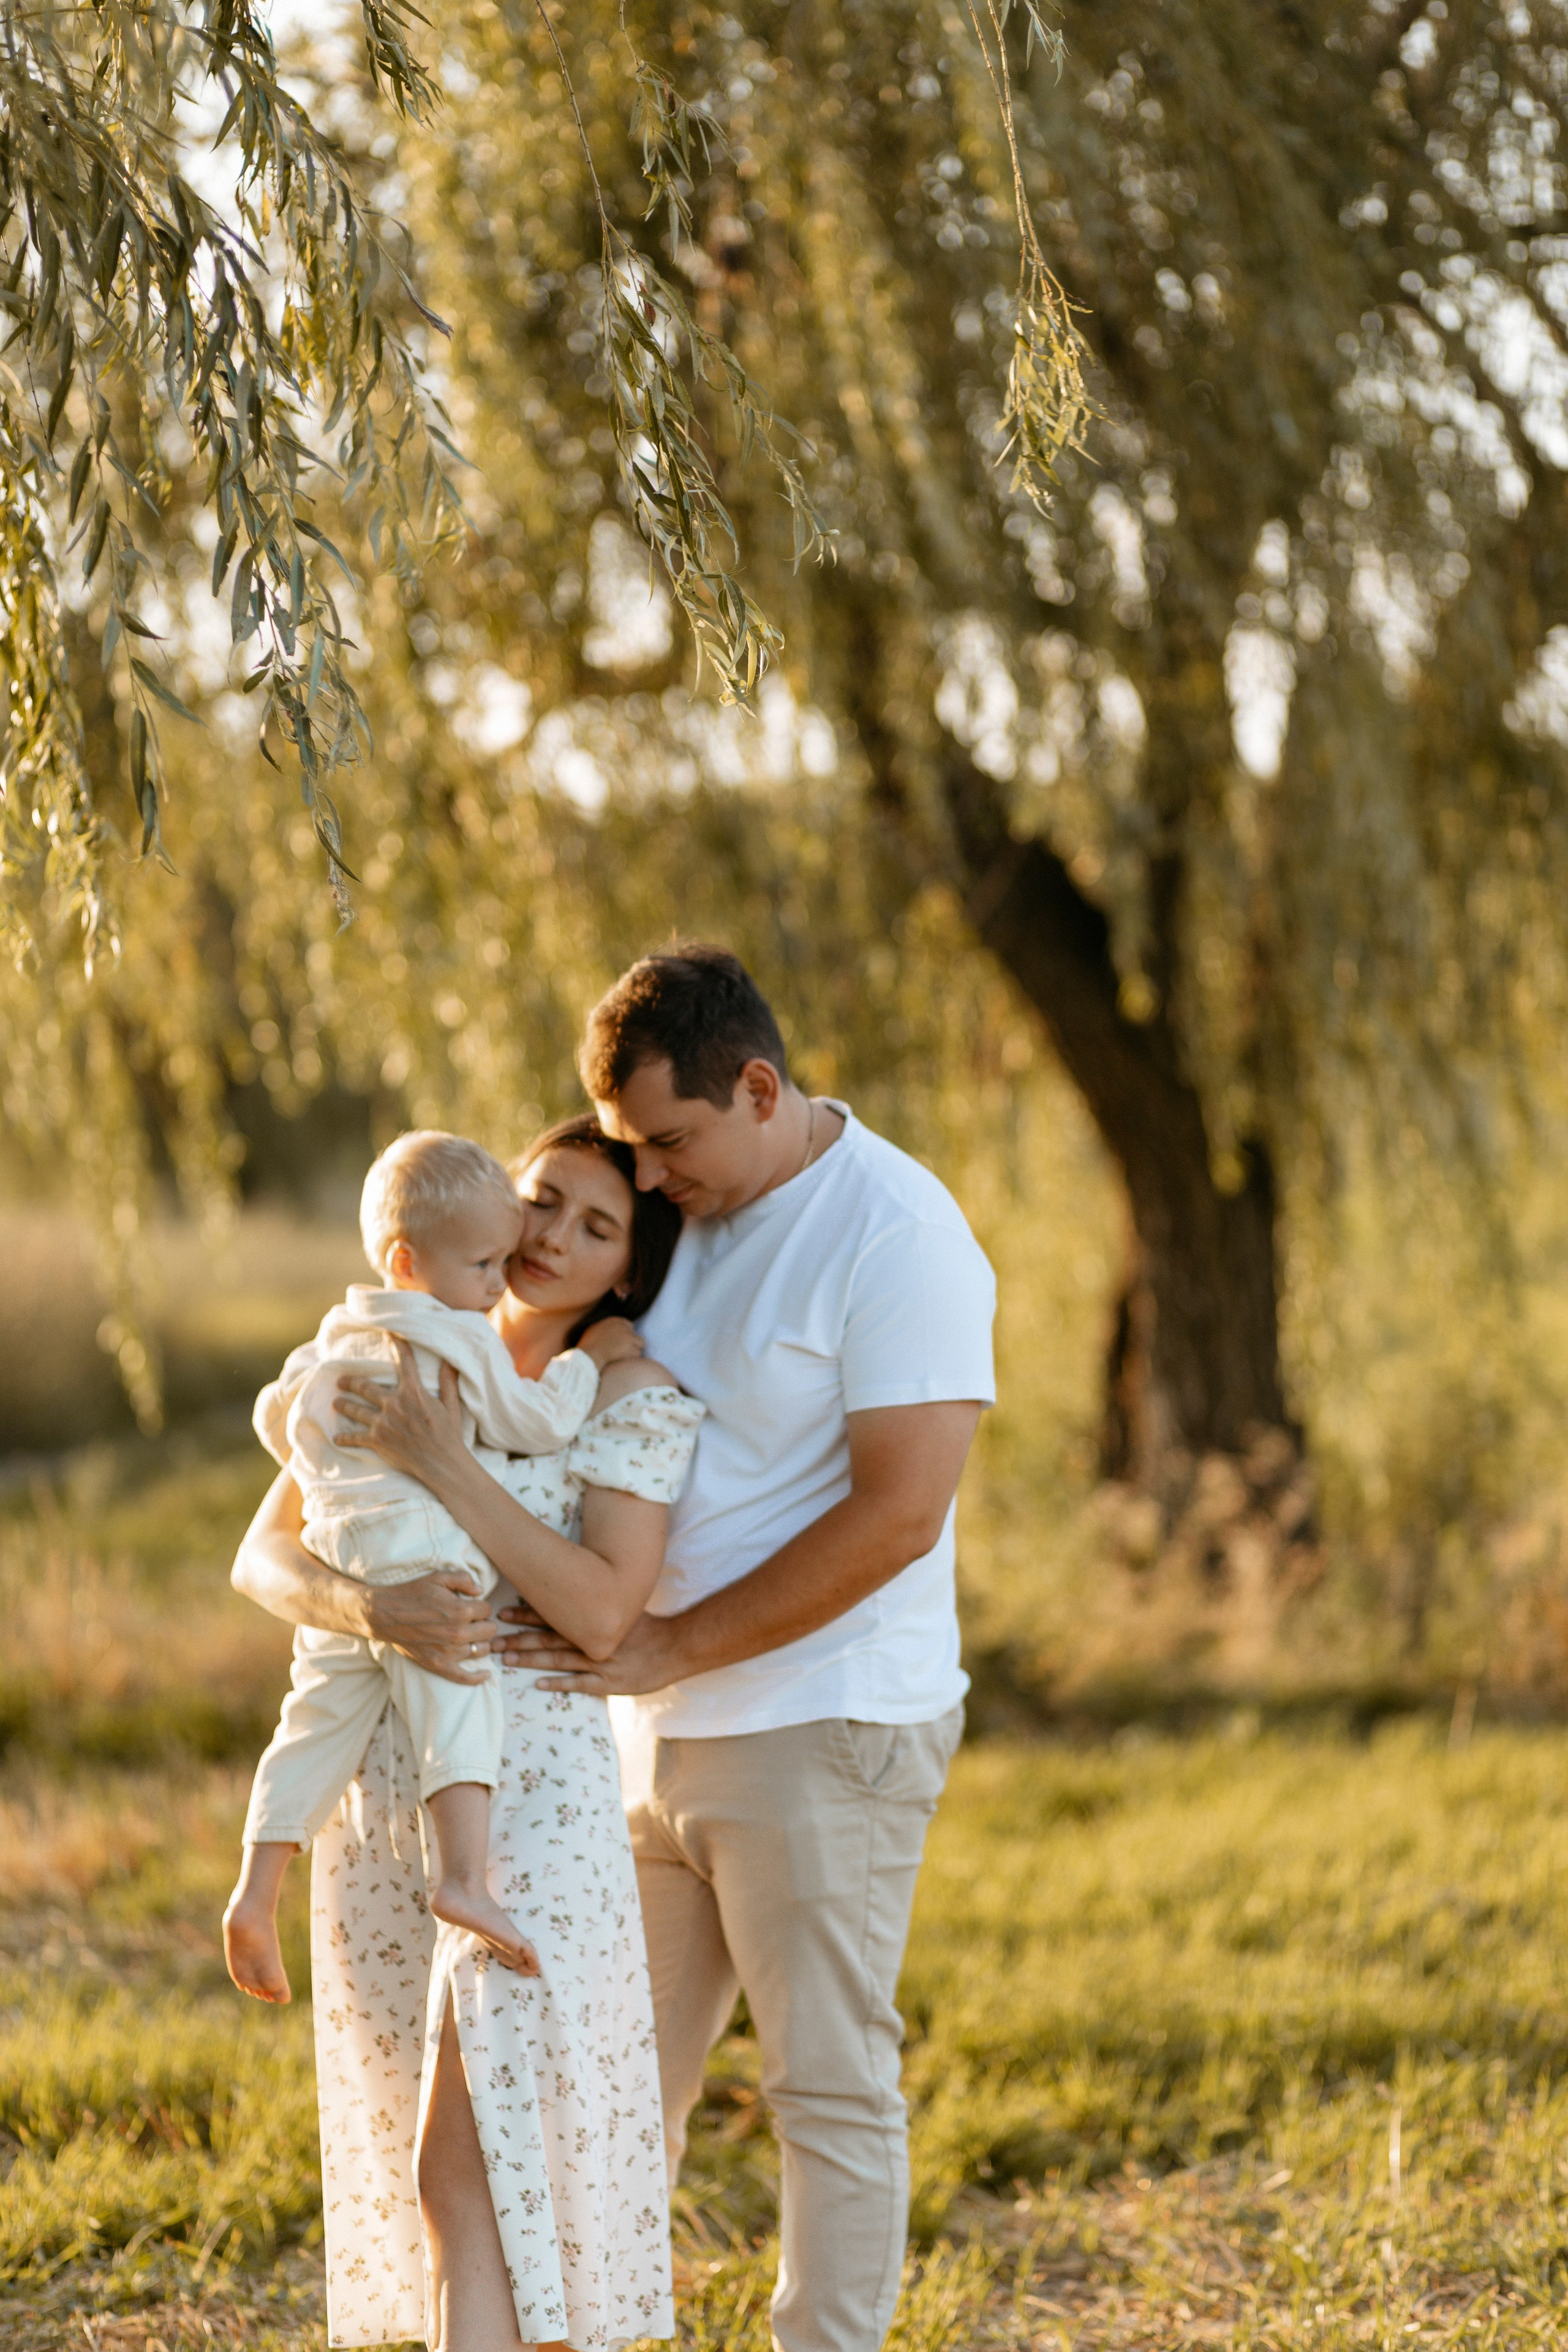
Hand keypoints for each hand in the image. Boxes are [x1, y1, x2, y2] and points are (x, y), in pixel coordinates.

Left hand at [335, 1339, 465, 1481]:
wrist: (440, 1462)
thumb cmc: (449, 1434)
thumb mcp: (452, 1405)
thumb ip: (448, 1383)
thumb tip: (449, 1361)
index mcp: (413, 1392)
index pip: (406, 1362)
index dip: (398, 1345)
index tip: (389, 1333)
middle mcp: (394, 1404)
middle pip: (367, 1388)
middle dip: (352, 1382)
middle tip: (341, 1380)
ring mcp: (383, 1422)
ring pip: (357, 1410)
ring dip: (344, 1405)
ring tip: (335, 1402)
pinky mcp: (377, 1441)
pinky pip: (356, 1438)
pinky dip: (345, 1438)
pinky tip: (336, 1438)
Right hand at [362, 1572, 504, 1683]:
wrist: (385, 1615)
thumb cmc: (412, 1593)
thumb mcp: (439, 1577)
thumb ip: (464, 1579)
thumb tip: (481, 1591)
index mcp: (461, 1610)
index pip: (487, 1609)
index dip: (480, 1606)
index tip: (470, 1605)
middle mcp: (459, 1633)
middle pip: (490, 1631)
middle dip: (483, 1623)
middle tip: (472, 1620)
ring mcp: (449, 1652)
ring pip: (482, 1650)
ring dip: (479, 1642)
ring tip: (470, 1636)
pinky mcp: (439, 1665)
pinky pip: (465, 1677)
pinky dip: (478, 1677)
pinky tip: (487, 1674)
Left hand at [492, 1602, 683, 1695]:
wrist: (675, 1647)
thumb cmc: (647, 1627)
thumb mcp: (621, 1608)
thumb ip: (595, 1605)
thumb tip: (568, 1593)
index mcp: (592, 1619)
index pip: (553, 1614)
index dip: (526, 1614)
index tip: (502, 1613)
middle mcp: (592, 1638)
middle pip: (548, 1638)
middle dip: (519, 1639)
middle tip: (493, 1640)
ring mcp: (599, 1662)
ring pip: (558, 1660)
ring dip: (530, 1660)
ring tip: (506, 1660)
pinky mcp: (609, 1683)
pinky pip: (579, 1684)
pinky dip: (557, 1683)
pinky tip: (537, 1684)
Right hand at [576, 1316, 644, 1371]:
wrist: (589, 1355)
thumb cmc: (588, 1344)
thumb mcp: (595, 1328)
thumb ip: (605, 1327)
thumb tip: (610, 1329)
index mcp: (615, 1321)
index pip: (629, 1325)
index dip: (627, 1335)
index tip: (623, 1342)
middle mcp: (624, 1327)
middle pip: (636, 1335)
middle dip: (633, 1344)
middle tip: (625, 1352)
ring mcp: (629, 1337)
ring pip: (640, 1345)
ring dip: (634, 1351)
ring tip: (623, 1357)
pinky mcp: (631, 1348)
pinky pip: (637, 1354)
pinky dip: (632, 1358)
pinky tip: (623, 1361)